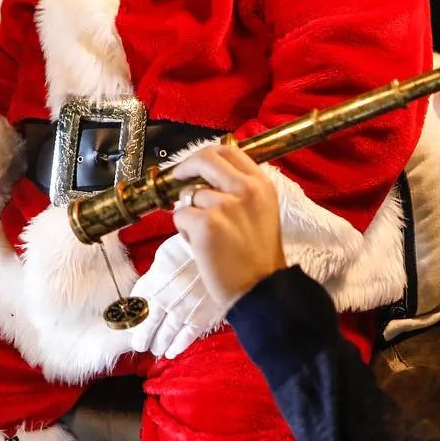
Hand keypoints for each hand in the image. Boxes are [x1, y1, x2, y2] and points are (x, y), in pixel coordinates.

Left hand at [127, 233, 228, 358]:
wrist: (215, 246)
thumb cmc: (187, 247)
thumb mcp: (161, 259)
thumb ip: (152, 279)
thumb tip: (141, 297)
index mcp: (152, 284)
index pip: (136, 310)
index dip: (132, 321)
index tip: (129, 329)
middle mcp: (165, 300)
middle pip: (149, 326)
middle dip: (143, 338)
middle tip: (140, 346)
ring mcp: (184, 310)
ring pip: (167, 334)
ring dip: (159, 344)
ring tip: (155, 350)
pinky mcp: (203, 315)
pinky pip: (188, 336)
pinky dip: (179, 345)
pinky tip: (172, 352)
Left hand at [171, 143, 286, 308]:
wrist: (260, 289)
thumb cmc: (258, 256)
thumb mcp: (261, 211)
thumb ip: (238, 190)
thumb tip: (203, 177)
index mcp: (261, 185)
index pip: (229, 151)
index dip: (206, 154)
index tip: (195, 163)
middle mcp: (245, 189)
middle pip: (206, 158)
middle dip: (186, 166)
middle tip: (178, 176)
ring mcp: (224, 205)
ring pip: (190, 195)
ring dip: (190, 214)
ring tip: (208, 237)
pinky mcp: (206, 223)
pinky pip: (180, 216)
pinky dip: (184, 231)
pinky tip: (202, 246)